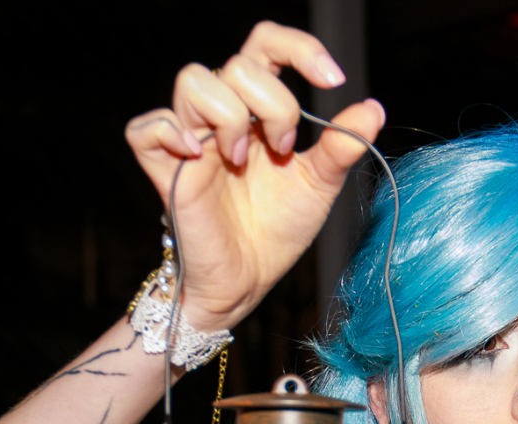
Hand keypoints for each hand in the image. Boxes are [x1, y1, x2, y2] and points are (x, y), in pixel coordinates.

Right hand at [124, 21, 385, 330]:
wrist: (249, 283)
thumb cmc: (276, 231)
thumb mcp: (319, 185)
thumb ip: (342, 146)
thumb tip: (373, 109)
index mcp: (258, 110)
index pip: (266, 45)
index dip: (299, 49)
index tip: (332, 80)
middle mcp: (222, 117)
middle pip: (237, 64)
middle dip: (274, 104)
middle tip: (285, 149)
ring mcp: (191, 142)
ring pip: (194, 80)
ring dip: (229, 115)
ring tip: (242, 159)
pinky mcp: (166, 172)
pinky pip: (144, 130)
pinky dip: (169, 131)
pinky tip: (198, 155)